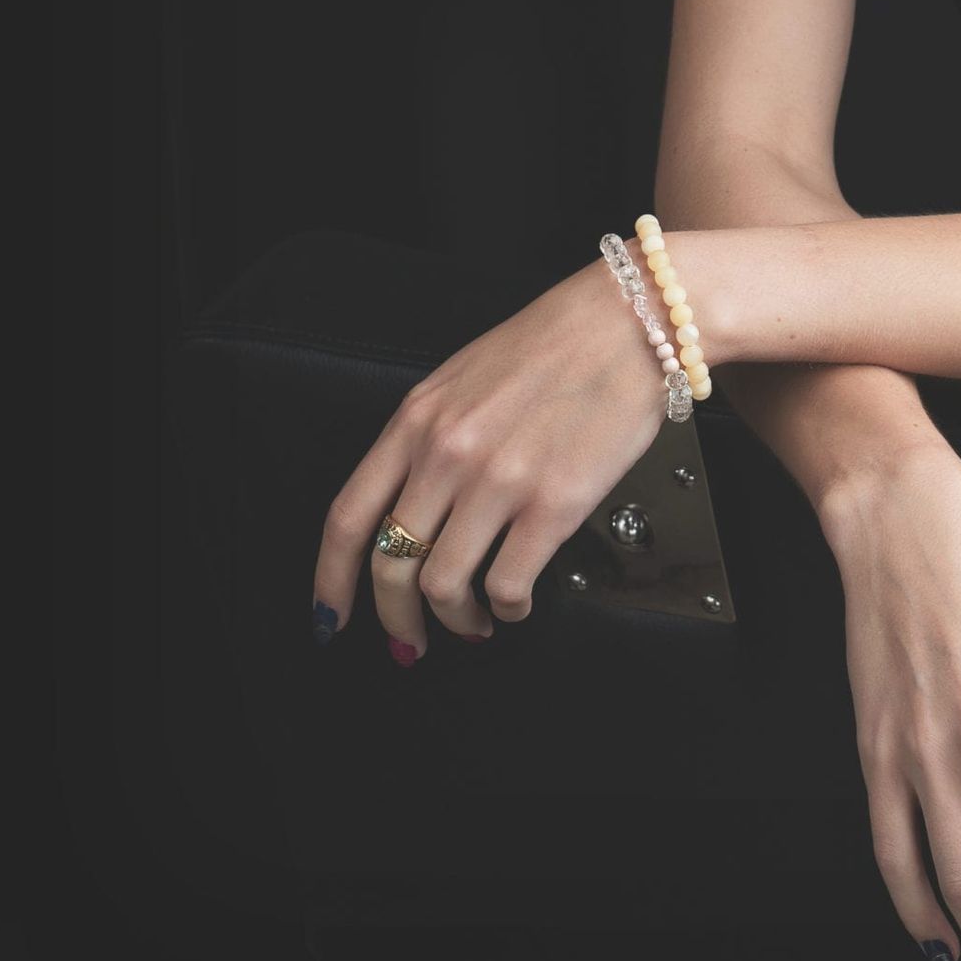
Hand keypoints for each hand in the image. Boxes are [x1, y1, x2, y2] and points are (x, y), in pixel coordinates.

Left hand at [310, 251, 666, 659]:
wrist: (629, 321)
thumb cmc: (557, 342)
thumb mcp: (464, 377)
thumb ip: (430, 438)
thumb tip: (414, 507)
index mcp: (418, 420)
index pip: (349, 518)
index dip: (331, 581)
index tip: (333, 615)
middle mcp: (448, 453)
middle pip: (390, 566)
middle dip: (395, 618)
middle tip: (409, 639)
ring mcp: (498, 481)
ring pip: (443, 586)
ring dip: (456, 619)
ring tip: (475, 621)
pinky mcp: (553, 504)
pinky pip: (508, 585)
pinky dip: (507, 608)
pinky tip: (518, 602)